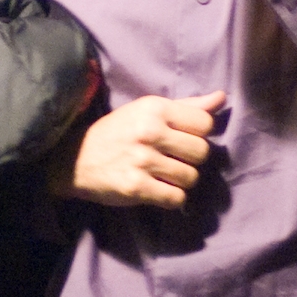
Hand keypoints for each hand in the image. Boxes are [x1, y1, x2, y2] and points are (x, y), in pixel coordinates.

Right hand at [56, 91, 225, 208]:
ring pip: (191, 177)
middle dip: (192, 159)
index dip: (199, 134)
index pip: (205, 123)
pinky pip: (175, 198)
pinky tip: (159, 190)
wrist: (74, 159)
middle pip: (201, 152)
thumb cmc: (118, 132)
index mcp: (155, 108)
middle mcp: (149, 132)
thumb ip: (187, 107)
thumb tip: (222, 98)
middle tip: (174, 159)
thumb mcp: (148, 111)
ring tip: (165, 175)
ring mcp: (142, 160)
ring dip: (182, 180)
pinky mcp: (135, 187)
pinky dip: (172, 198)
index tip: (182, 139)